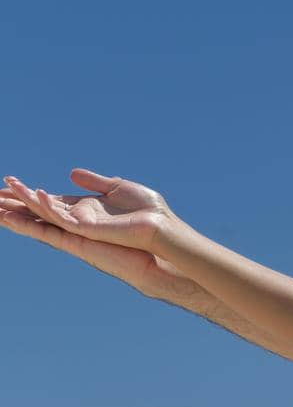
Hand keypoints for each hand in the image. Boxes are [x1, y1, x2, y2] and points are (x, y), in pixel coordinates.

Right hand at [1, 169, 175, 253]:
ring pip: (43, 216)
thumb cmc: (148, 213)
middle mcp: (77, 221)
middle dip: (13, 204)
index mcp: (83, 210)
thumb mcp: (118, 190)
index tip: (4, 189)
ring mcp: (80, 228)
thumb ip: (95, 182)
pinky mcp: (88, 232)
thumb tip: (71, 173)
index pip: (46, 203)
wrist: (163, 231)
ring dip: (23, 204)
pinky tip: (37, 194)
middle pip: (37, 211)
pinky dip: (49, 207)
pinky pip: (62, 220)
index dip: (25, 196)